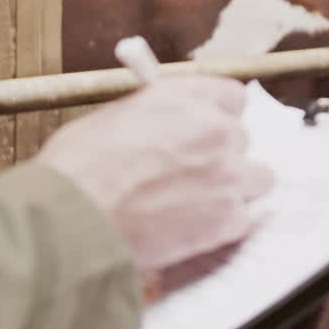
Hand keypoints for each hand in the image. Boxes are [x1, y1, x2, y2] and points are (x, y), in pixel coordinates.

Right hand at [36, 75, 273, 274]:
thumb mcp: (113, 119)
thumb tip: (166, 127)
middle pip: (242, 139)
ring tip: (198, 206)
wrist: (71, 221)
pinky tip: (194, 232)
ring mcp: (227, 172)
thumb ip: (156, 118)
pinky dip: (224, 227)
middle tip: (192, 176)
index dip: (220, 117)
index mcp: (186, 98)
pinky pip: (244, 219)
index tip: (210, 131)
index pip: (233, 97)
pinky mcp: (228, 215)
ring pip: (258, 177)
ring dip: (235, 190)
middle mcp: (215, 129)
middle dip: (221, 156)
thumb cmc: (75, 171)